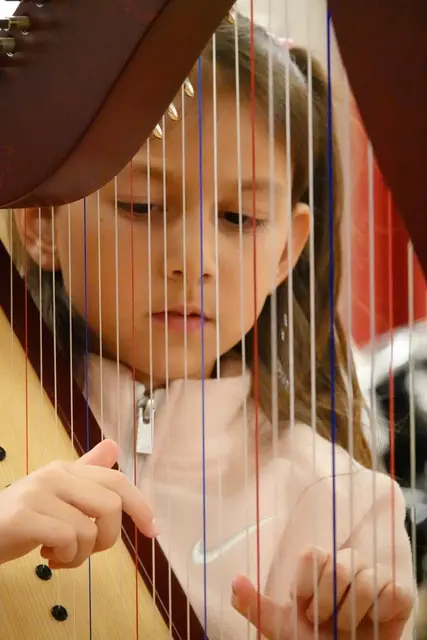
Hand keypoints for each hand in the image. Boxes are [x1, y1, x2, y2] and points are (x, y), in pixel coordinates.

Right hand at [0, 439, 156, 567]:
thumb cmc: (21, 517)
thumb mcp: (56, 494)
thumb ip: (85, 472)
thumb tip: (114, 446)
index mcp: (67, 468)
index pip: (117, 481)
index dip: (141, 505)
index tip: (154, 530)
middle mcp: (55, 474)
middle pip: (111, 505)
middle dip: (108, 538)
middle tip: (89, 550)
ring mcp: (39, 493)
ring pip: (89, 529)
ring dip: (81, 556)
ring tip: (61, 555)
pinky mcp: (25, 516)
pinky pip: (68, 540)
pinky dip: (65, 559)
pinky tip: (47, 557)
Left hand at [231, 546, 413, 638]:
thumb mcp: (281, 628)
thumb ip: (256, 605)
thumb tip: (234, 582)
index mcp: (318, 565)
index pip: (312, 555)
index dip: (306, 586)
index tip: (304, 608)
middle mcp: (346, 563)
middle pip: (339, 565)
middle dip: (329, 605)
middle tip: (328, 623)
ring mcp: (373, 575)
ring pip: (367, 581)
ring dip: (354, 616)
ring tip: (349, 628)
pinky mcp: (398, 593)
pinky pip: (394, 592)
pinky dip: (381, 615)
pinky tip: (373, 625)